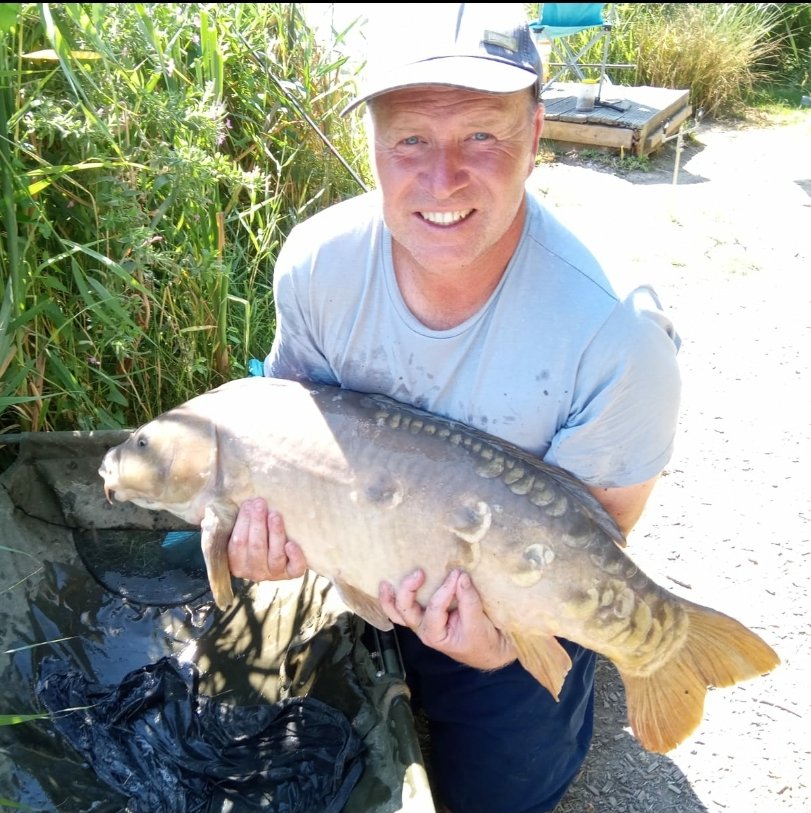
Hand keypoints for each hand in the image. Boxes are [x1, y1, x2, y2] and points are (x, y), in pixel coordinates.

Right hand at [227, 497, 306, 580]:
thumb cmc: (256, 539)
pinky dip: (294, 556)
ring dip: (275, 533)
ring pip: (275, 556)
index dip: (242, 522)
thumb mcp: (241, 534)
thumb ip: (237, 523)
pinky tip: (291, 544)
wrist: (280, 556)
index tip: (248, 504)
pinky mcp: (293, 573)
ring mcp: (274, 574)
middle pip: (256, 547)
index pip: (237, 544)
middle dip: (257, 523)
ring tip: (275, 515)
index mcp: (238, 564)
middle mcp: (255, 573)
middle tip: (260, 504)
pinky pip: (295, 568)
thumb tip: (231, 505)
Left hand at [379, 568, 515, 670]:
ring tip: (385, 582)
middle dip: (408, 590)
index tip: (458, 575)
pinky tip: (390, 584)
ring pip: (398, 612)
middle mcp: (423, 628)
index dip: (445, 590)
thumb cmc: (483, 641)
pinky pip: (403, 608)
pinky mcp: (424, 613)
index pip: (435, 609)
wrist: (489, 650)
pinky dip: (394, 598)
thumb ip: (468, 600)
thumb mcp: (478, 623)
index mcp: (435, 634)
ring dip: (390, 597)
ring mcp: (421, 621)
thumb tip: (460, 576)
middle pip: (406, 611)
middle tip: (420, 572)